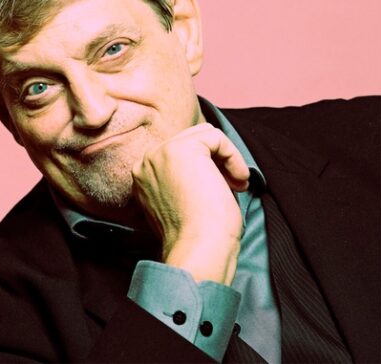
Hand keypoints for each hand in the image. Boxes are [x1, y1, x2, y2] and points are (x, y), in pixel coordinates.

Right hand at [132, 123, 249, 284]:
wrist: (198, 247)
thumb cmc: (197, 235)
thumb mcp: (182, 202)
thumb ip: (182, 180)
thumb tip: (209, 165)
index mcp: (142, 176)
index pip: (178, 153)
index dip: (206, 166)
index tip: (220, 190)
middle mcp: (145, 162)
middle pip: (190, 139)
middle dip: (216, 160)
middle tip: (232, 185)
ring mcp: (159, 153)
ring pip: (203, 134)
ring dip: (226, 157)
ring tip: (236, 183)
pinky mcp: (180, 149)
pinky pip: (216, 138)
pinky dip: (234, 156)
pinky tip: (238, 180)